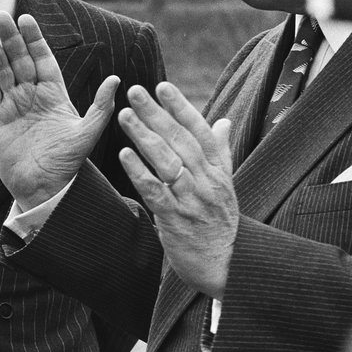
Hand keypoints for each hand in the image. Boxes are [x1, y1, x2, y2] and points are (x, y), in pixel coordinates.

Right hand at [0, 11, 118, 210]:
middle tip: (0, 15)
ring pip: (0, 72)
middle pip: (18, 60)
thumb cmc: (68, 164)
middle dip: (9, 38)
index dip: (33, 39)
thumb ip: (101, 107)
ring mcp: (13, 107)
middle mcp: (32, 96)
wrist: (45, 190)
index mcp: (54, 94)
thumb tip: (116, 80)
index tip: (25, 18)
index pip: (42, 58)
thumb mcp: (88, 134)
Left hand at [117, 82, 236, 298]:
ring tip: (125, 115)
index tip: (163, 86)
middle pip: (180, 141)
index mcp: (218, 169)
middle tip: (135, 92)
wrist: (226, 266)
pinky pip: (156, 192)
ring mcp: (192, 200)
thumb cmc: (220, 221)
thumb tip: (224, 120)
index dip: (181, 107)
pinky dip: (140, 172)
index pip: (200, 131)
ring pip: (167, 162)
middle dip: (157, 114)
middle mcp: (207, 181)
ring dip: (144, 136)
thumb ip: (221, 151)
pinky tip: (124, 155)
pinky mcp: (176, 220)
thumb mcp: (226, 184)